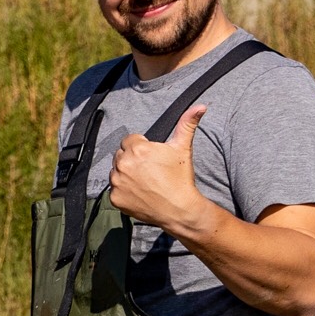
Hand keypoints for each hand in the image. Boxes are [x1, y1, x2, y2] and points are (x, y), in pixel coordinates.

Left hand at [107, 102, 216, 238]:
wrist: (178, 209)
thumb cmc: (180, 178)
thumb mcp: (183, 148)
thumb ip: (187, 124)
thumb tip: (201, 106)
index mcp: (136, 148)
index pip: (130, 140)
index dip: (141, 147)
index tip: (151, 157)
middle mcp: (122, 163)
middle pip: (121, 154)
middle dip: (132, 159)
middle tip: (149, 170)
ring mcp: (117, 182)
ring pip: (116, 171)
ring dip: (126, 174)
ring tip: (145, 181)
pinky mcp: (114, 197)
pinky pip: (114, 189)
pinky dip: (123, 191)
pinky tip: (139, 192)